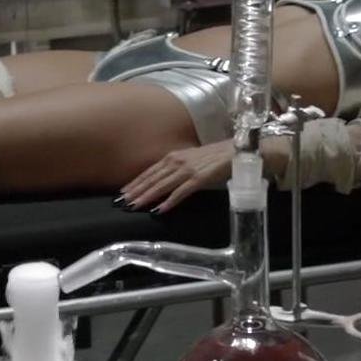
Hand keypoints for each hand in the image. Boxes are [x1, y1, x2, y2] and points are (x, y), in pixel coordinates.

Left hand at [120, 141, 238, 212]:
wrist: (239, 151)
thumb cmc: (217, 157)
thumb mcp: (193, 160)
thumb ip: (179, 169)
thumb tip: (166, 181)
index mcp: (175, 156)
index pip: (150, 171)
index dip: (135, 182)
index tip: (123, 192)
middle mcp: (178, 161)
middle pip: (152, 178)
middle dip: (135, 191)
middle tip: (121, 202)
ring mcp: (189, 169)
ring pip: (162, 185)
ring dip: (146, 196)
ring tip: (134, 206)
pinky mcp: (200, 178)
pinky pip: (181, 192)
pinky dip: (169, 201)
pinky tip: (159, 209)